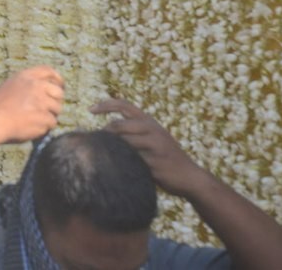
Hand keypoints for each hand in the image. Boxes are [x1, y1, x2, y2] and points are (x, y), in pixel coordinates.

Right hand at [0, 66, 63, 142]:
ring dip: (49, 115)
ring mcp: (41, 101)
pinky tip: (30, 127)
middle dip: (55, 101)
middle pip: (58, 92)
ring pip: (57, 109)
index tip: (60, 86)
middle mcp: (35, 86)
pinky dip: (44, 127)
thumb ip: (28, 85)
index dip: (57, 79)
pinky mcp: (44, 117)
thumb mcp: (10, 86)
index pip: (48, 71)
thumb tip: (47, 91)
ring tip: (33, 119)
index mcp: (26, 76)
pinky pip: (52, 122)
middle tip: (47, 109)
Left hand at [91, 98, 205, 197]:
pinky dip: (123, 164)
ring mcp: (156, 146)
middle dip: (104, 134)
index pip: (125, 105)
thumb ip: (133, 132)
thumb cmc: (165, 157)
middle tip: (95, 143)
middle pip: (119, 126)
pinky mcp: (156, 163)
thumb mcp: (153, 138)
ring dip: (112, 150)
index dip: (106, 105)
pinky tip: (118, 169)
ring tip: (104, 157)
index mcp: (150, 122)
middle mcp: (153, 130)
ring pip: (124, 143)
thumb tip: (102, 132)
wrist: (191, 177)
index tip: (90, 109)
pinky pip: (132, 161)